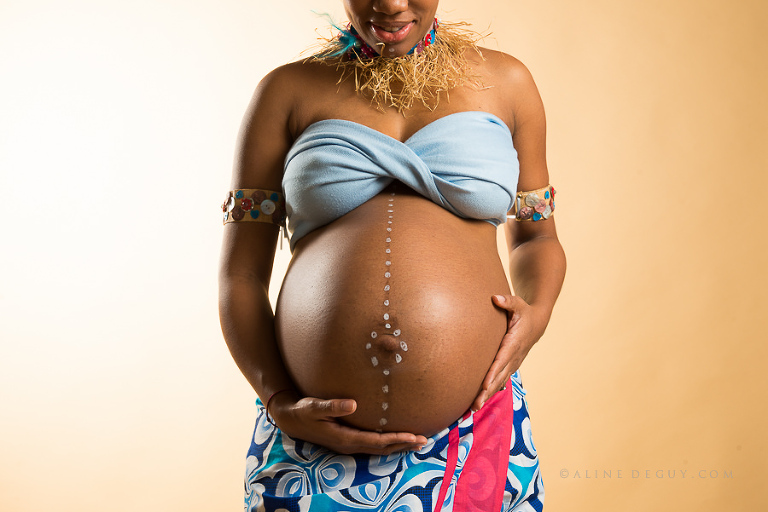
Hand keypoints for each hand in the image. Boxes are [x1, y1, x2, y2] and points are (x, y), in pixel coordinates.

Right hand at [269, 391, 427, 454]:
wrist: (291, 419)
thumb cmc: (304, 411)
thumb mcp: (315, 406)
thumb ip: (333, 406)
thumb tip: (353, 404)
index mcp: (344, 438)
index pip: (376, 441)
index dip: (396, 439)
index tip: (413, 436)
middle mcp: (349, 445)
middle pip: (382, 449)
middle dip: (403, 445)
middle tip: (424, 441)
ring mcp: (348, 445)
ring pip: (378, 449)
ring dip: (398, 446)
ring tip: (416, 442)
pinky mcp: (348, 441)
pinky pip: (373, 445)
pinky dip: (388, 444)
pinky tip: (395, 439)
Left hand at [471, 294, 547, 410]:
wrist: (537, 323)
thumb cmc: (524, 312)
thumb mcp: (518, 304)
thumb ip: (508, 301)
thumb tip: (495, 298)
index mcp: (514, 343)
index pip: (501, 360)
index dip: (493, 373)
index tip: (484, 385)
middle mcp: (514, 356)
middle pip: (498, 376)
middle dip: (487, 391)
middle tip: (474, 405)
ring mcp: (513, 362)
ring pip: (499, 381)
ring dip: (487, 394)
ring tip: (474, 408)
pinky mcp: (510, 365)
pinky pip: (500, 379)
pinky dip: (491, 390)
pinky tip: (481, 400)